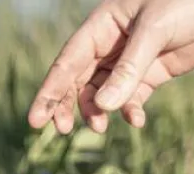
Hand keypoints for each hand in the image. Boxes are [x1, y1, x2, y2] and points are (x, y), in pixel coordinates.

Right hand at [29, 0, 193, 133]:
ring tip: (101, 128)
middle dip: (67, 105)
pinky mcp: (153, 73)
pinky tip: (136, 120)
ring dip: (97, 112)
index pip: (68, 61)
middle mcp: (113, 42)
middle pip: (78, 80)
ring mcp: (132, 60)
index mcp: (105, 23)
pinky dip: (129, 111)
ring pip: (101, 93)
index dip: (50, 90)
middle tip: (61, 130)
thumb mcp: (157, 29)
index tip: (37, 120)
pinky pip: (130, 98)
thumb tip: (102, 107)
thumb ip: (129, 69)